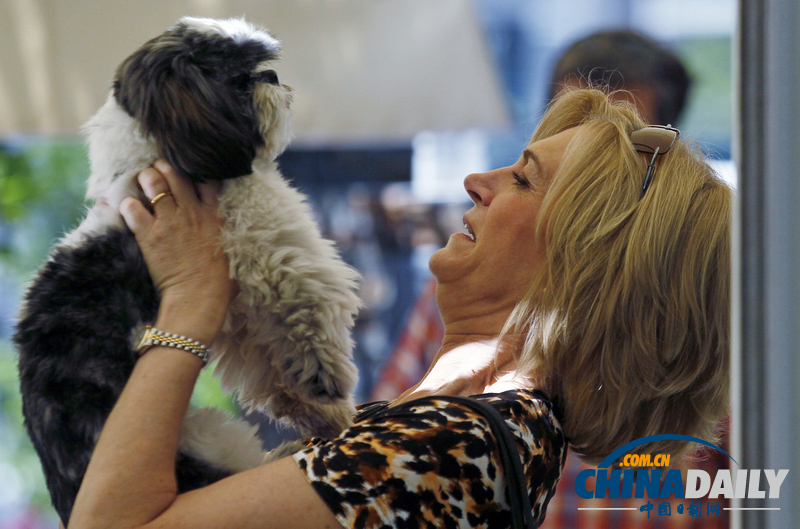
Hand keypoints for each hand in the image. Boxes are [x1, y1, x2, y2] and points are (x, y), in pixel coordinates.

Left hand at [119, 161, 235, 342]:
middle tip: (160, 169)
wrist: (199, 298)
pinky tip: (128, 207)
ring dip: (146, 178)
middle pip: (176, 174)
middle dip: (165, 167)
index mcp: (214, 215)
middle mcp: (191, 211)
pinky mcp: (149, 234)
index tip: (190, 172)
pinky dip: (127, 205)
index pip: (207, 179)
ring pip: (153, 182)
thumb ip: (228, 234)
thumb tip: (232, 233)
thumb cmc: (222, 282)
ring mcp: (169, 221)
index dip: (197, 171)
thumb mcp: (234, 250)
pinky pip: (132, 208)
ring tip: (143, 180)